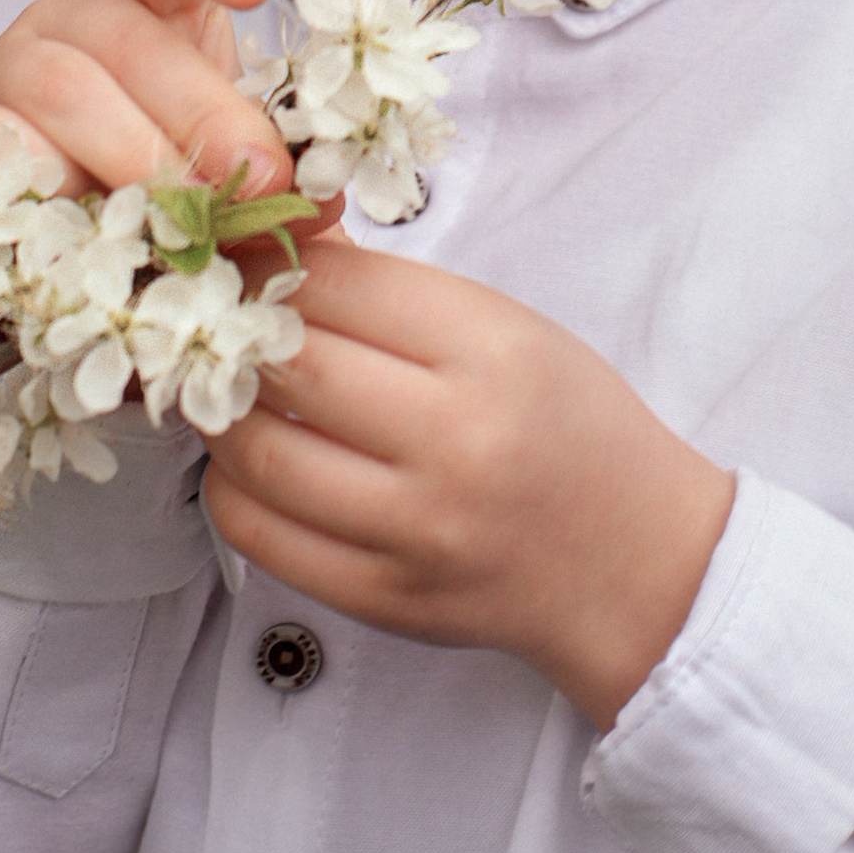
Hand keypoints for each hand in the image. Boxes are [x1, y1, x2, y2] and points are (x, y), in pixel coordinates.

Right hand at [0, 0, 289, 198]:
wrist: (76, 223)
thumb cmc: (173, 170)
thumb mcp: (229, 155)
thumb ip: (271, 167)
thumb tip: (318, 204)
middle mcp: (70, 15)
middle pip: (131, 40)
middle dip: (204, 115)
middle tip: (262, 179)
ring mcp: (10, 67)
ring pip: (66, 91)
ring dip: (137, 159)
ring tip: (189, 221)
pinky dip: (46, 190)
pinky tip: (90, 231)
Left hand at [201, 235, 736, 731]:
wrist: (631, 562)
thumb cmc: (569, 429)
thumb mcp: (512, 330)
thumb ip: (397, 296)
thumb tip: (270, 255)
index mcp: (493, 353)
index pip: (338, 285)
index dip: (274, 264)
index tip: (255, 265)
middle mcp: (455, 441)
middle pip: (290, 364)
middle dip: (237, 336)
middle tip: (222, 326)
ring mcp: (416, 529)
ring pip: (258, 453)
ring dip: (223, 413)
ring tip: (232, 392)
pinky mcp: (383, 597)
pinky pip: (259, 535)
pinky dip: (231, 488)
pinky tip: (249, 465)